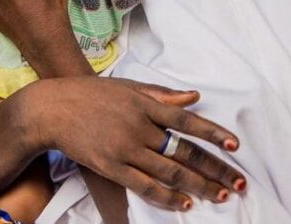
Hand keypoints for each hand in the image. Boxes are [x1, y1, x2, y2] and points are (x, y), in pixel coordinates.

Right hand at [23, 77, 245, 211]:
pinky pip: (145, 186)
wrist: (52, 108)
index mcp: (144, 103)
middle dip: (215, 168)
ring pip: (170, 172)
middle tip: (239, 182)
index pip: (186, 121)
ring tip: (221, 195)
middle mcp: (138, 127)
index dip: (213, 133)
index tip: (234, 146)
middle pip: (184, 152)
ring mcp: (125, 149)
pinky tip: (185, 203)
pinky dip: (167, 197)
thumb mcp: (127, 86)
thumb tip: (194, 96)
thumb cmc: (90, 94)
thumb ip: (161, 94)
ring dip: (199, 185)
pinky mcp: (111, 167)